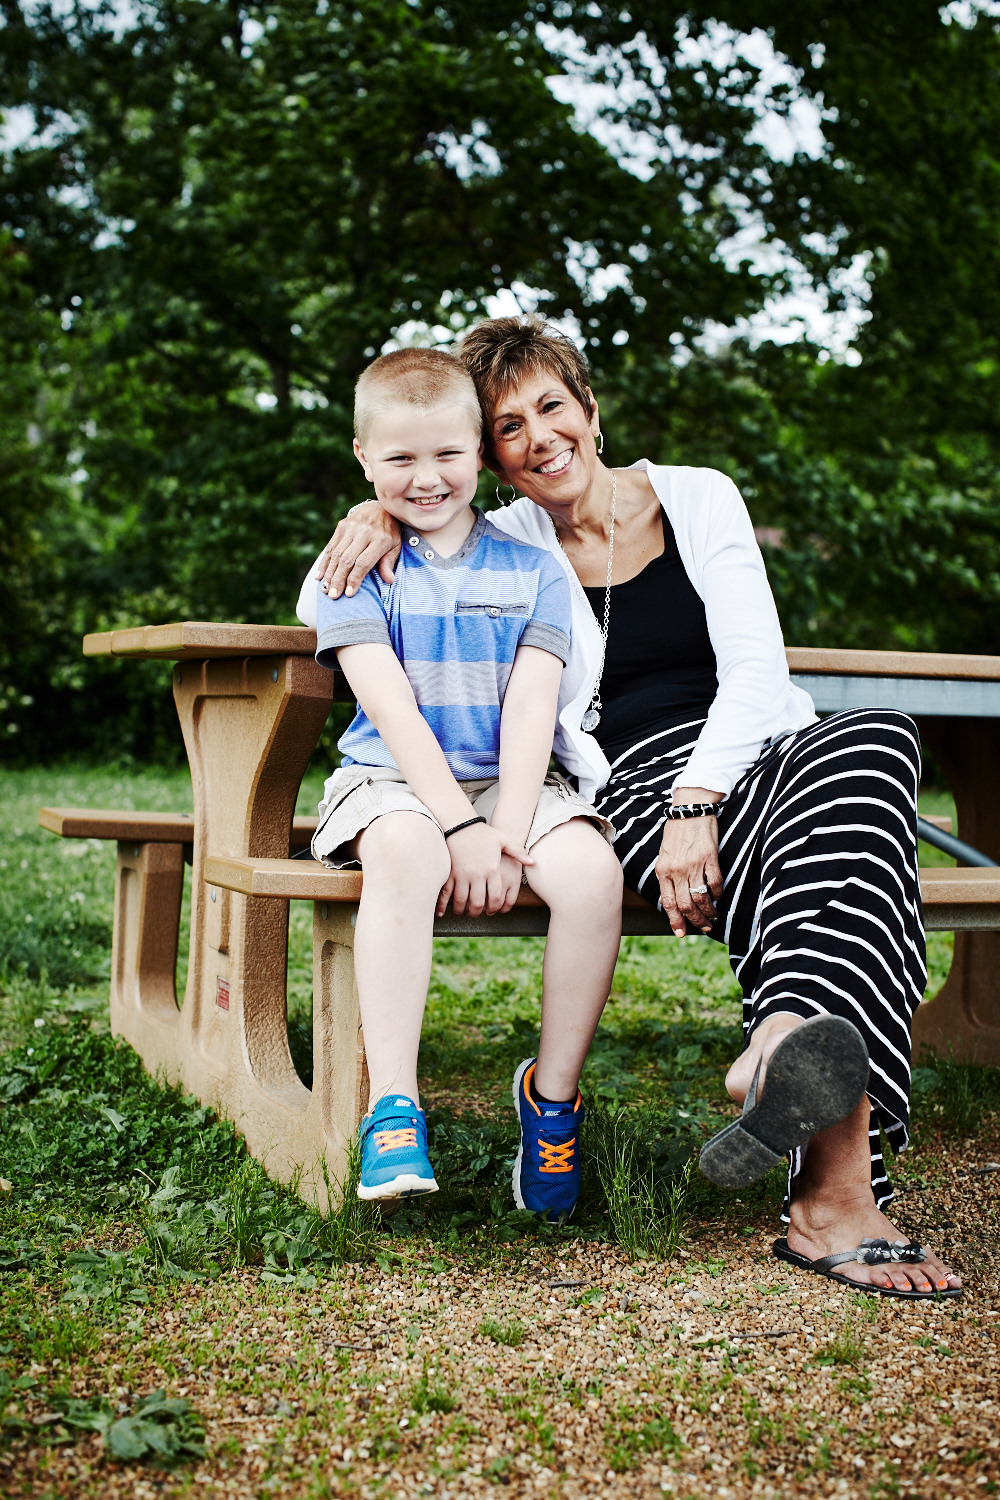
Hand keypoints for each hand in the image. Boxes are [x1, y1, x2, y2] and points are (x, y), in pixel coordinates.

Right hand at [315, 501, 401, 597]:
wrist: (380, 508)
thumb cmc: (389, 533)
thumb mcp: (395, 546)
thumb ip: (389, 562)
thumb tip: (389, 580)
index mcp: (380, 539)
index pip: (364, 562)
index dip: (355, 579)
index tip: (349, 594)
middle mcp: (364, 532)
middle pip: (347, 560)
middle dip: (339, 579)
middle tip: (333, 596)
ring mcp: (351, 527)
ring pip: (336, 554)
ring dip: (329, 573)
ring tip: (325, 589)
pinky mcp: (341, 525)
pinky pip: (331, 546)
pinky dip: (324, 562)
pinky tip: (319, 576)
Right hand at [436, 825, 532, 918]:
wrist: (460, 824)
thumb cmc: (483, 832)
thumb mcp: (503, 840)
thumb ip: (518, 852)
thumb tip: (533, 862)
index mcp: (492, 869)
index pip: (495, 897)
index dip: (493, 908)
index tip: (491, 911)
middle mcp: (477, 875)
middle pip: (478, 903)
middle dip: (477, 913)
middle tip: (476, 914)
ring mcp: (461, 875)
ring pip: (461, 901)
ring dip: (462, 911)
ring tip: (462, 913)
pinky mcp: (449, 873)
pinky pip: (445, 893)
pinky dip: (442, 904)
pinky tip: (442, 911)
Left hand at [654, 814, 722, 936]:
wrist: (689, 809)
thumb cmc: (676, 832)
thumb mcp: (664, 855)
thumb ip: (667, 877)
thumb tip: (671, 900)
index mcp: (663, 870)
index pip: (668, 903)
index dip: (675, 921)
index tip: (681, 932)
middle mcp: (677, 870)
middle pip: (686, 904)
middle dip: (696, 920)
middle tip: (705, 927)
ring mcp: (694, 864)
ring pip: (702, 897)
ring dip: (709, 911)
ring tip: (714, 917)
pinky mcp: (710, 857)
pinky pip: (715, 883)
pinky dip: (718, 893)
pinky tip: (719, 896)